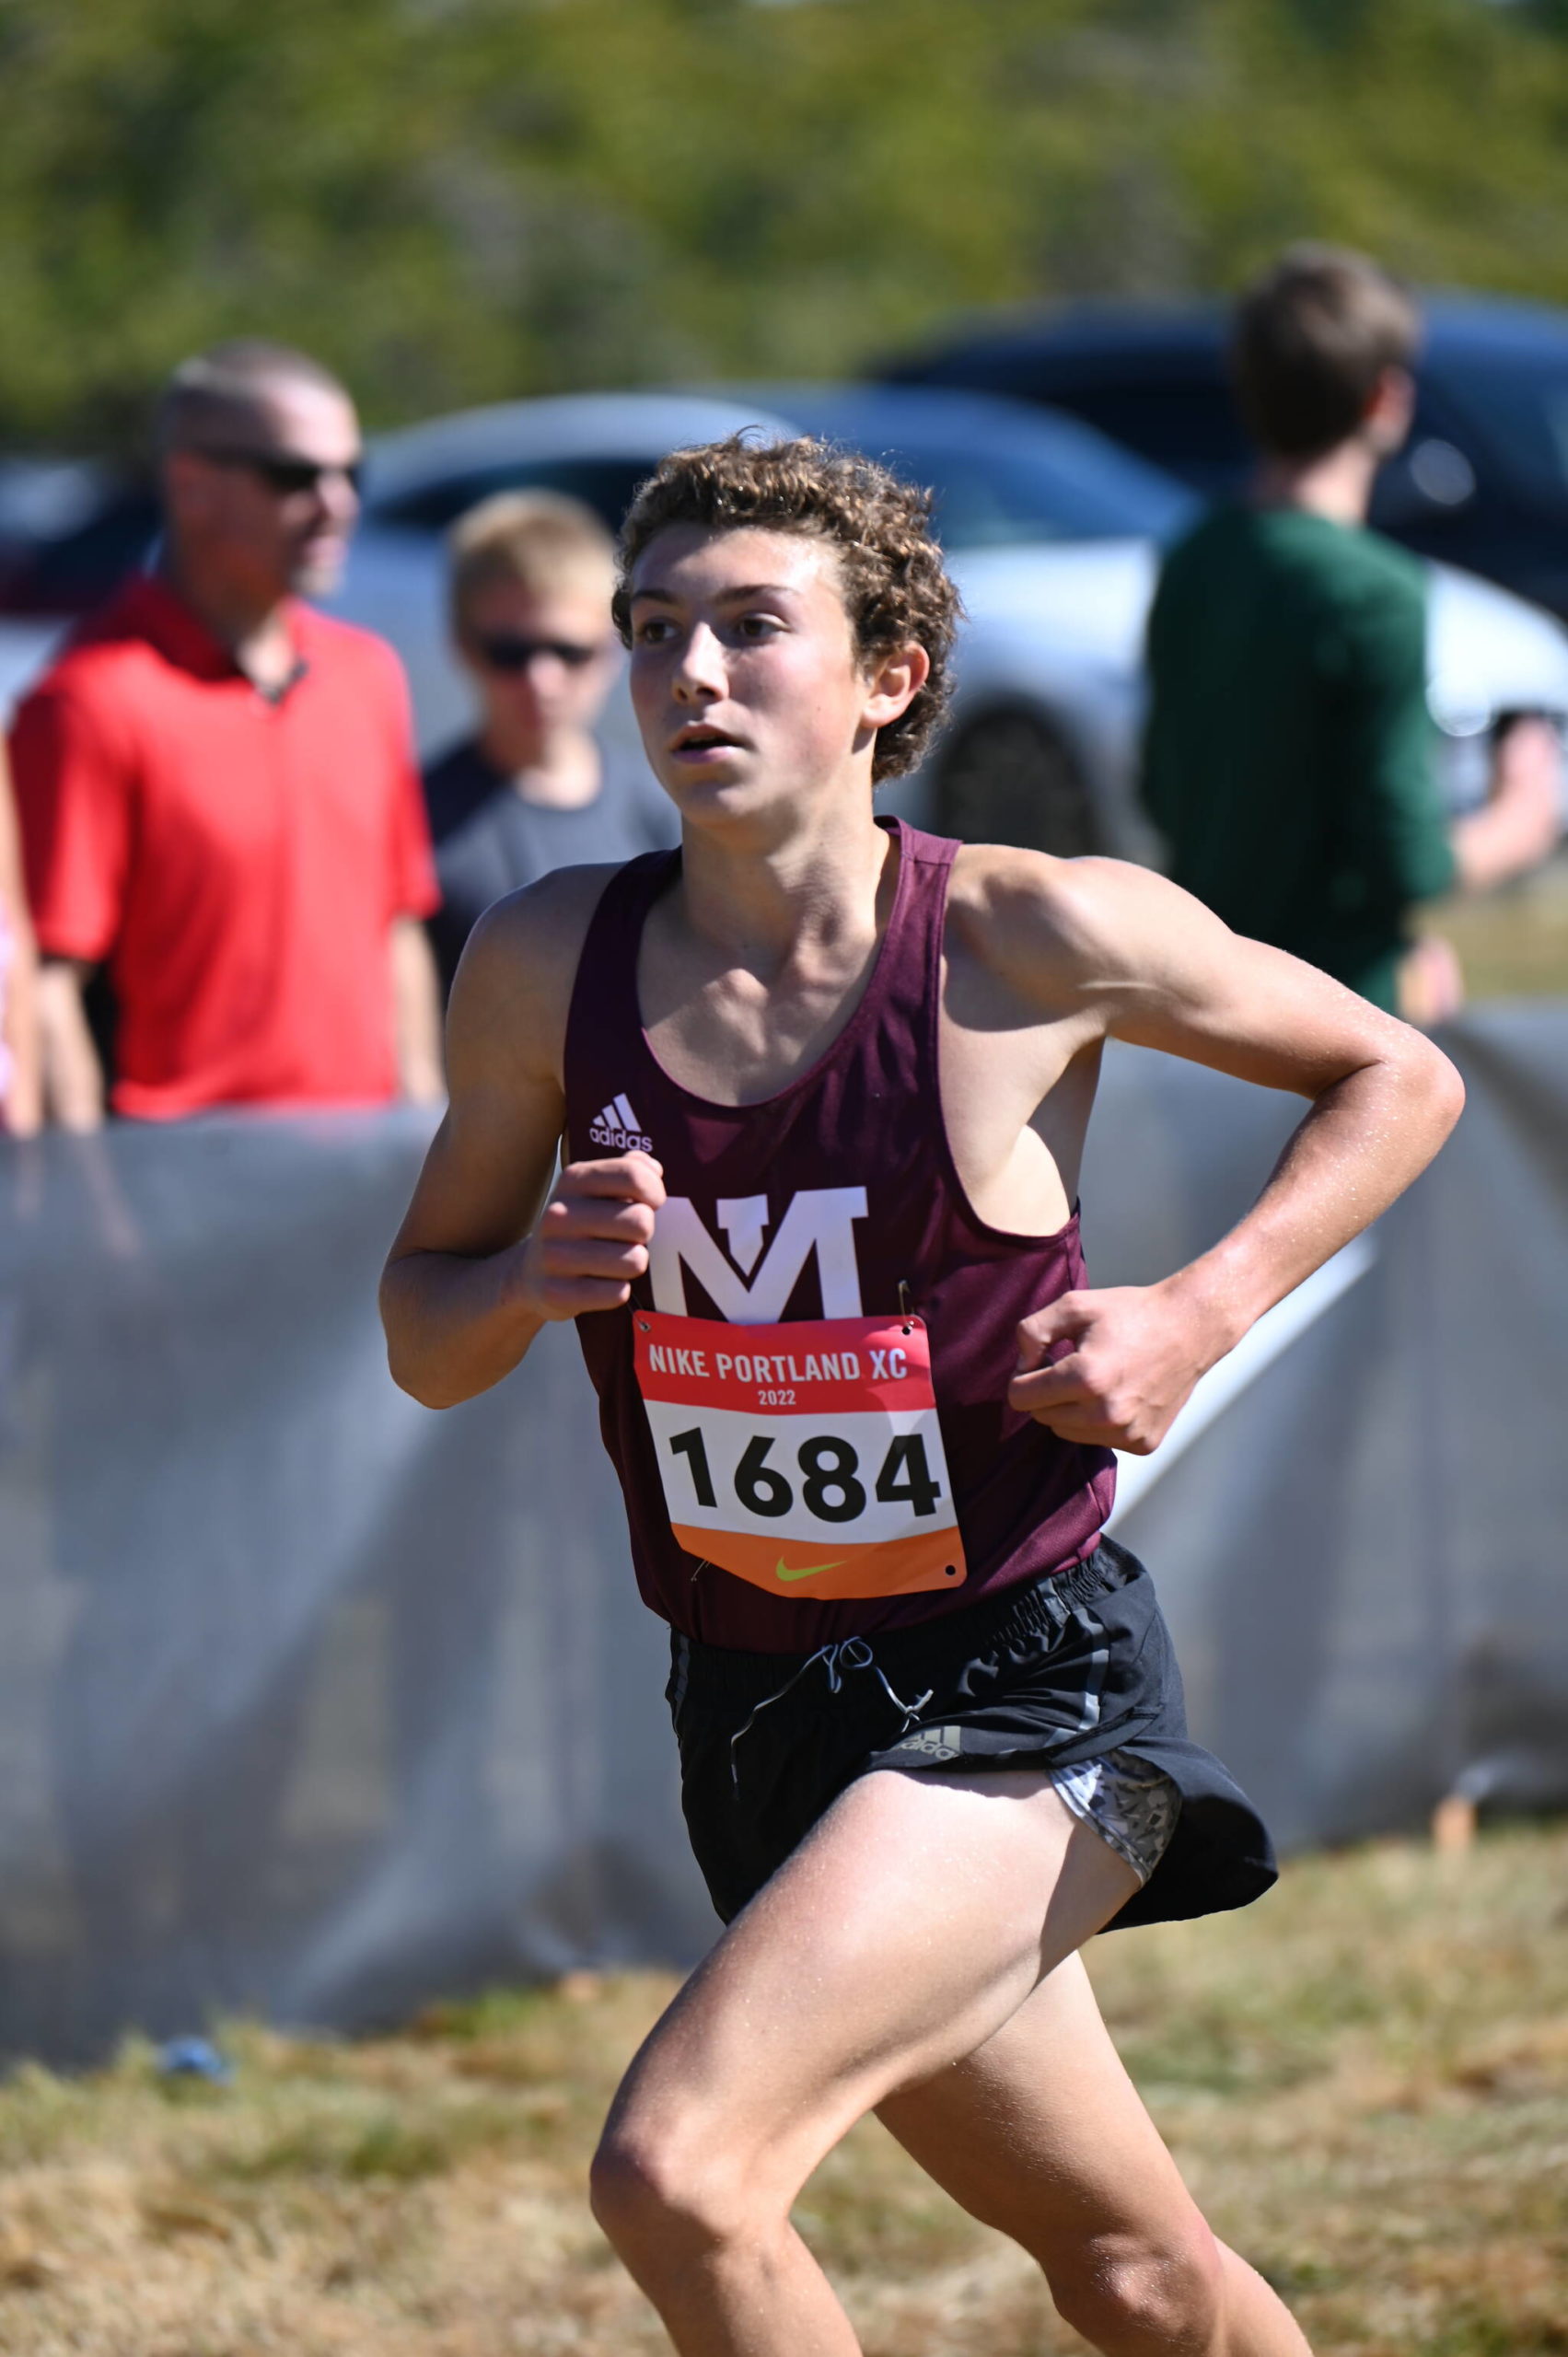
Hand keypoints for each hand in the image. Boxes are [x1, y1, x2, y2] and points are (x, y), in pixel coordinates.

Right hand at [515, 1152, 664, 1321]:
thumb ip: (629, 1170)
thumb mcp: (596, 1189)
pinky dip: (618, 1290)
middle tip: (627, 1237)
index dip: (654, 1192)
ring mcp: (553, 1254)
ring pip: (634, 1261)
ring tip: (614, 1260)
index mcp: (573, 1180)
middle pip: (641, 1221)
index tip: (650, 1203)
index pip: (633, 1175)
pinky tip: (600, 1283)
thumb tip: (654, 1169)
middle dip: (644, 1232)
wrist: (531, 1272)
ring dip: (633, 1263)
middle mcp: (558, 1214)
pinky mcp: (556, 1292)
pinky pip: (617, 1293)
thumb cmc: (581, 1225)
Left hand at [1008, 1281, 1221, 1453]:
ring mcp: (1126, 1433)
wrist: (1190, 1328)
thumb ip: (1032, 1332)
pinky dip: (1098, 1422)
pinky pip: (1098, 1440)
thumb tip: (1021, 1368)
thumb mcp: (1074, 1305)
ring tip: (1097, 1379)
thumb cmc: (1132, 1313)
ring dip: (1071, 1410)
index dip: (1024, 1375)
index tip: (1043, 1360)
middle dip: (1048, 1392)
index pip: (1020, 1396)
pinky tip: (1119, 1394)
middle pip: (1041, 1416)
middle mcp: (1105, 1413)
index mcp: (1085, 1378)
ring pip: (1067, 1432)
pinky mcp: (1142, 1444)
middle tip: (1074, 1365)